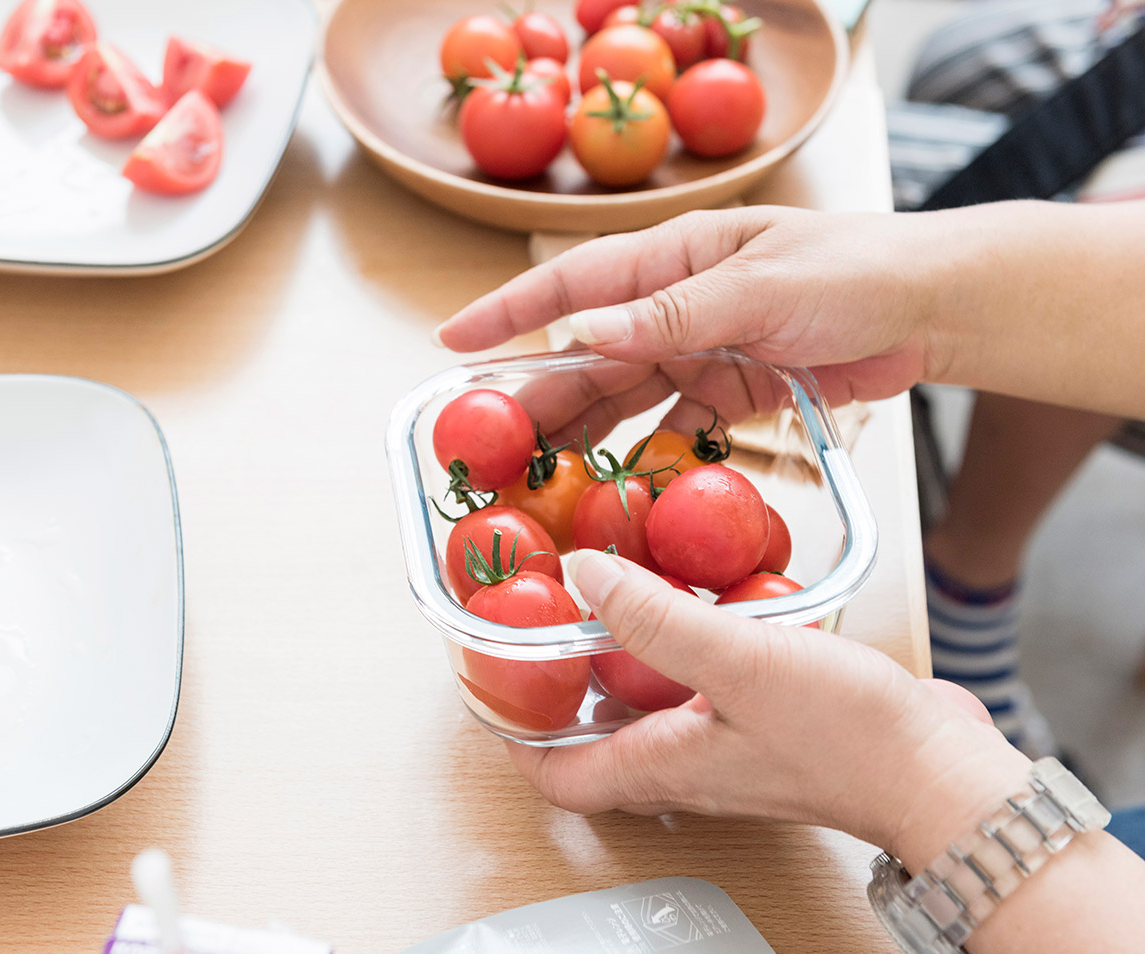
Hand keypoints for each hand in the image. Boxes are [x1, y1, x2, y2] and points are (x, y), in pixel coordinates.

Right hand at [437, 200, 1144, 419]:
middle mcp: (675, 305)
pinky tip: (621, 489)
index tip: (452, 346)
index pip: (572, 285)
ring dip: (581, 435)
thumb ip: (670, 316)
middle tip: (491, 447)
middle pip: (588, 355)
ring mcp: (701, 350)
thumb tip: (583, 335)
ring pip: (622, 397)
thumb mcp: (760, 288)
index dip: (508, 316)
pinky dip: (648, 458)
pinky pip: (673, 428)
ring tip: (538, 477)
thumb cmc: (854, 272)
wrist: (933, 307)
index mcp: (674, 257)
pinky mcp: (730, 391)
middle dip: (537, 399)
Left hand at [513, 549, 1030, 870]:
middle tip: (539, 630)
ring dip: (620, 663)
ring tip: (605, 599)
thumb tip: (581, 573)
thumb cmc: (848, 735)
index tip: (488, 686)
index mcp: (659, 767)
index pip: (556, 778)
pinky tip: (697, 601)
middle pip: (594, 740)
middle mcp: (684, 766)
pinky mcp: (765, 727)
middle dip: (559, 691)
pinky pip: (699, 691)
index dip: (512, 739)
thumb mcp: (737, 659)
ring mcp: (726, 749)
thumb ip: (655, 617)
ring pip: (648, 710)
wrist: (944, 771)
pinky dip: (682, 652)